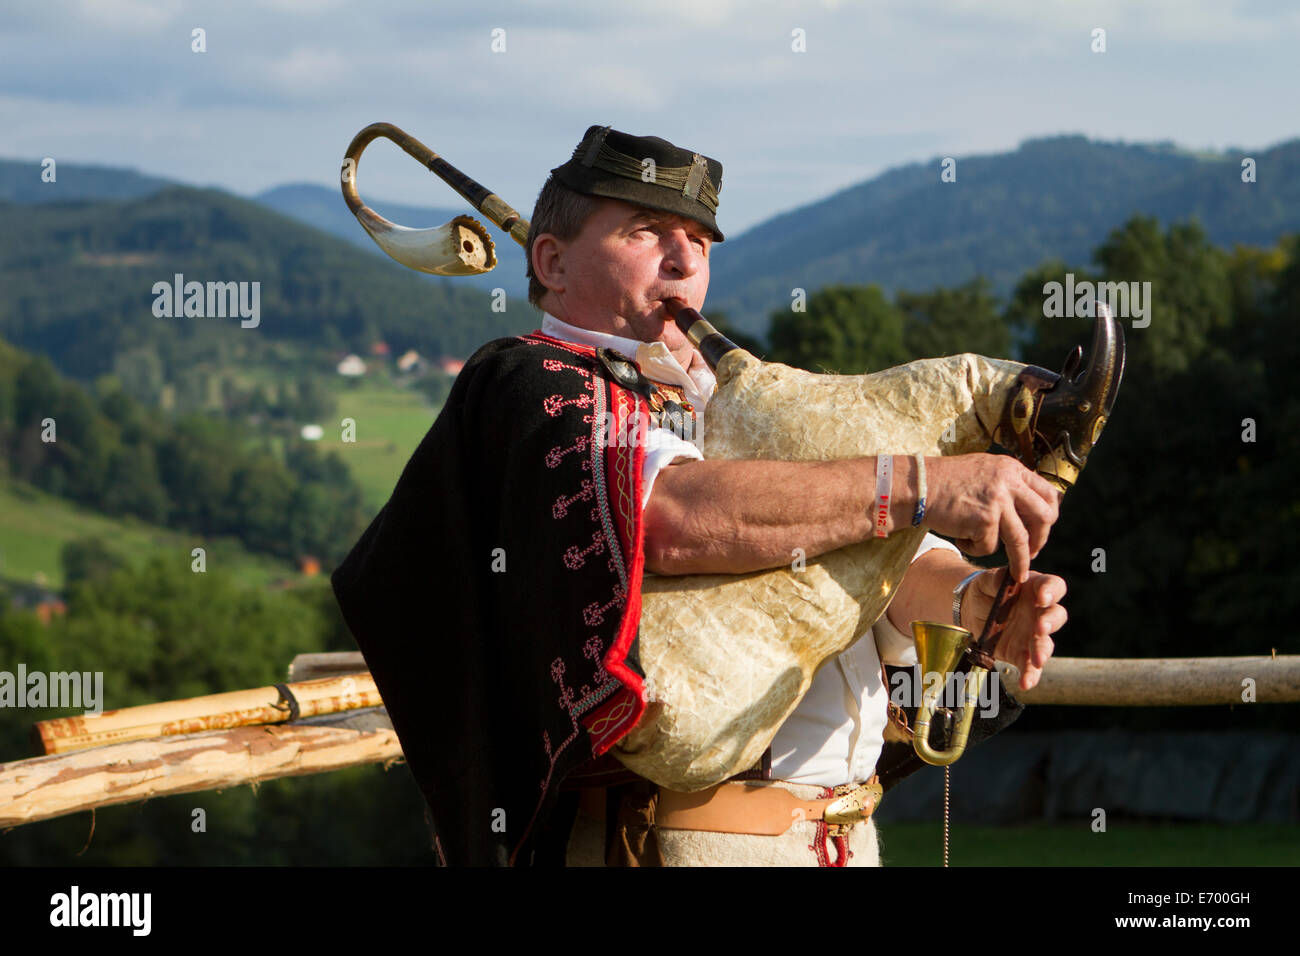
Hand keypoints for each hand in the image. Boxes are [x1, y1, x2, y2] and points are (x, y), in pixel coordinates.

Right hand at [922, 454, 1061, 583]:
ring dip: (1021, 561)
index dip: (1049, 515)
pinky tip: (961, 538)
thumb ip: (1007, 483)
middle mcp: (1009, 482)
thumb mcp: (984, 470)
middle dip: (1041, 540)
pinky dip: (975, 548)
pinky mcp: (984, 520)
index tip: (1041, 529)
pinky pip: (989, 546)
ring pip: (1021, 540)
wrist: (919, 485)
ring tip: (1018, 574)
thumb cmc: (946, 480)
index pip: (1048, 493)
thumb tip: (1028, 507)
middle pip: (1043, 517)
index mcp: (1012, 469)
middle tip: (1033, 552)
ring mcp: (998, 501)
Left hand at [963, 569, 1066, 690]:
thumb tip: (1008, 576)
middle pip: (1056, 616)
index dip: (1051, 591)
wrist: (970, 610)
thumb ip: (995, 578)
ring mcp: (1032, 634)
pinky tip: (1027, 683)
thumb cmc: (984, 590)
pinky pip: (1029, 665)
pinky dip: (1030, 675)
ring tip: (1037, 659)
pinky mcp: (1022, 653)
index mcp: (1035, 588)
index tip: (1041, 598)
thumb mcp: (985, 581)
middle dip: (1049, 622)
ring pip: (1045, 643)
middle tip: (1040, 627)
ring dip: (1043, 651)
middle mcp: (1039, 612)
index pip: (1053, 586)